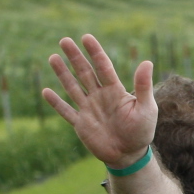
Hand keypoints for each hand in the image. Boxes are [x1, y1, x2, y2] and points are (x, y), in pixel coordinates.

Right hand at [43, 35, 158, 167]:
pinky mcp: (81, 123)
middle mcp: (100, 96)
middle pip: (85, 73)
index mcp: (115, 91)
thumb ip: (143, 86)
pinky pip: (65, 111)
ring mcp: (88, 109)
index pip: (103, 67)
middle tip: (64, 40)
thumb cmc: (142, 131)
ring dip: (62, 73)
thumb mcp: (146, 108)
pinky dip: (56, 102)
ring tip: (53, 57)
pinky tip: (46, 91)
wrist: (130, 155)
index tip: (86, 37)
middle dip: (75, 57)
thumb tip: (147, 61)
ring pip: (72, 87)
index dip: (95, 52)